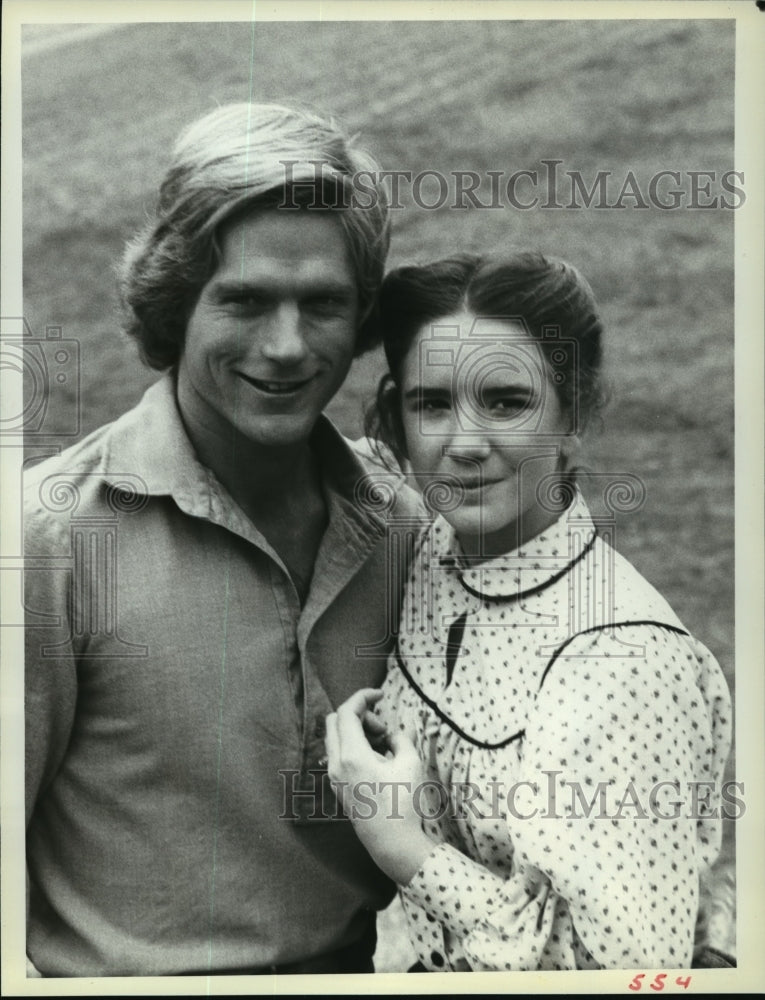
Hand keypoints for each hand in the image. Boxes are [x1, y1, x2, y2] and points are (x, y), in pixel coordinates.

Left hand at [325, 688, 434, 884]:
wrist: (392, 844)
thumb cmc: (403, 804)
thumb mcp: (410, 763)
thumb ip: (402, 738)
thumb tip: (394, 733)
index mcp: (351, 756)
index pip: (348, 712)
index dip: (363, 697)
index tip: (381, 695)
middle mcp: (336, 765)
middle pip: (336, 721)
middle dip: (359, 714)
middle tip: (383, 728)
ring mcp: (334, 777)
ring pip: (336, 738)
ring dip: (356, 731)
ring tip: (384, 745)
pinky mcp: (338, 787)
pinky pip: (339, 754)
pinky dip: (354, 746)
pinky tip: (378, 758)